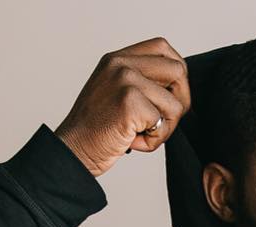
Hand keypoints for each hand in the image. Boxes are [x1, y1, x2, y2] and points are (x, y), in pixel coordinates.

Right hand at [53, 38, 190, 177]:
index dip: (176, 74)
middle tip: (164, 122)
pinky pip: (163, 124)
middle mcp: (121, 64)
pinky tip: (132, 141)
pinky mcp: (129, 102)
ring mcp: (125, 80)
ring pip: (175, 103)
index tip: (170, 96)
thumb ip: (140, 82)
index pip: (162, 48)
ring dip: (165, 128)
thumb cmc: (96, 130)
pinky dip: (153, 141)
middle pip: (178, 71)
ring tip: (141, 135)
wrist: (74, 149)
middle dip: (181, 101)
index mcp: (118, 58)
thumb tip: (179, 86)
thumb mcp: (115, 93)